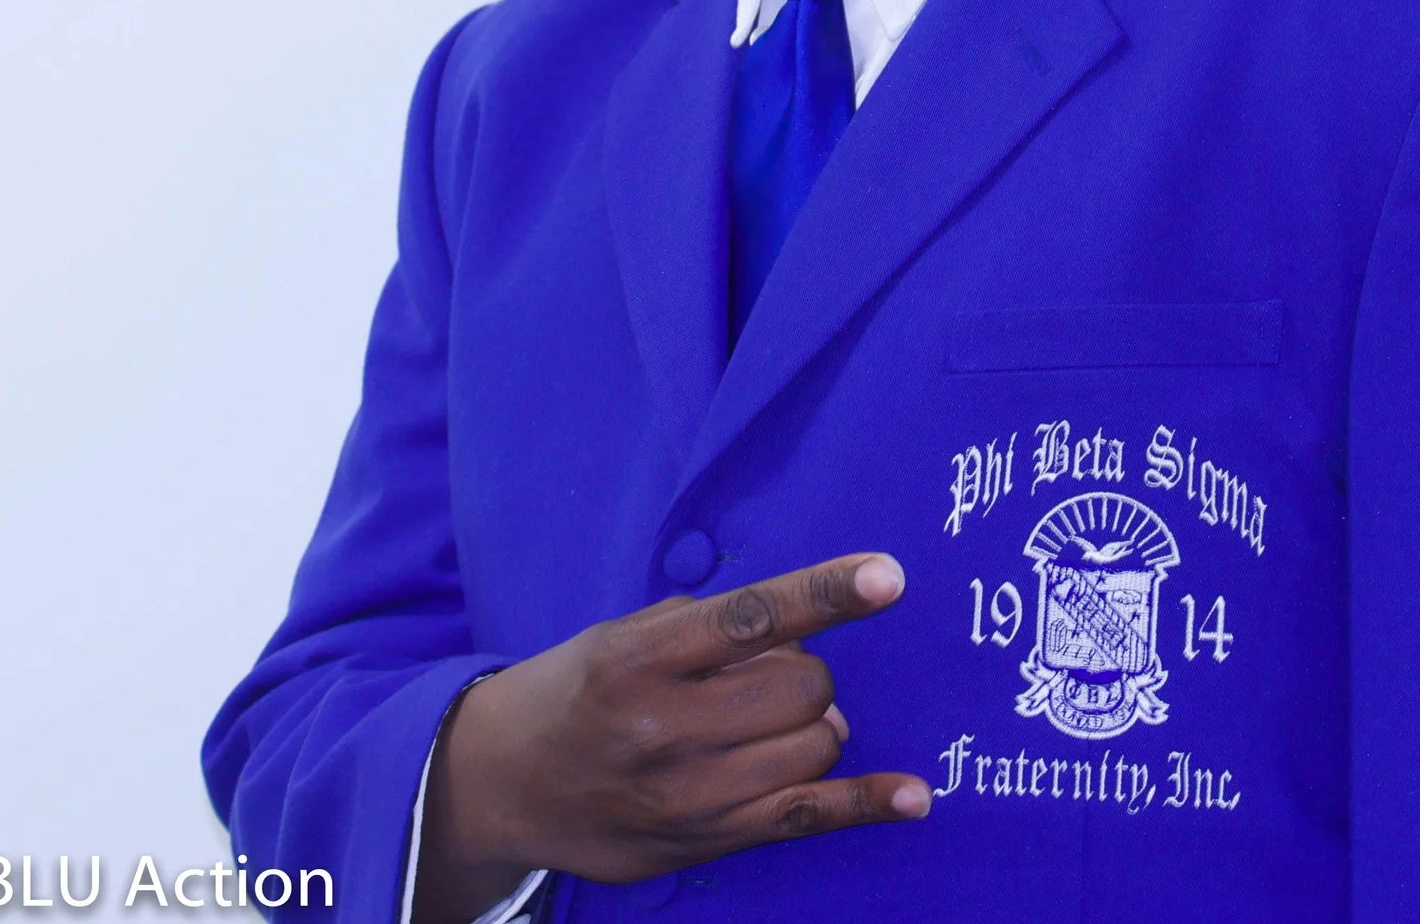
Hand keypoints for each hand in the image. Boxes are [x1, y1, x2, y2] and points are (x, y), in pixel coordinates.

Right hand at [415, 552, 927, 921]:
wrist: (506, 784)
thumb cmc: (582, 690)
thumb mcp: (628, 636)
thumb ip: (716, 631)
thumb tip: (811, 652)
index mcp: (642, 661)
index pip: (751, 619)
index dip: (827, 594)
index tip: (889, 577)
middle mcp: (665, 730)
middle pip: (804, 687)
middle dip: (805, 672)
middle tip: (763, 679)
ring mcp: (688, 797)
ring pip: (816, 746)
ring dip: (813, 725)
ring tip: (767, 724)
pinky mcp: (707, 842)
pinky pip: (808, 818)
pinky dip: (868, 803)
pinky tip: (914, 796)